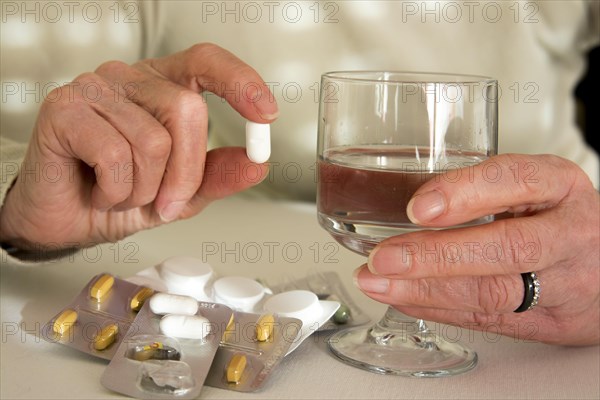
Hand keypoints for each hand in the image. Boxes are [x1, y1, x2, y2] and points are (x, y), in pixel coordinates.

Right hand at [0, 43, 277, 249]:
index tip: (265, 114)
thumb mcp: (180, 193)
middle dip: (186, 173)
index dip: (240, 82)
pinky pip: (114, 154)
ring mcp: (94, 89)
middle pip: (186, 110)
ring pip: (152, 140)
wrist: (65, 222)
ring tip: (121, 193)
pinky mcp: (63, 109)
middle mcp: (129, 79)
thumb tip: (257, 163)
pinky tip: (99, 190)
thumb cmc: (117, 196)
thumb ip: (216, 175)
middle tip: (167, 204)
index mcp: (161, 87)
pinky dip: (116, 189)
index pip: (206, 62)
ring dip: (145, 189)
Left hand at [354, 154, 599, 345]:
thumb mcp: (535, 187)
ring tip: (378, 283)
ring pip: (494, 292)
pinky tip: (403, 300)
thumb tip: (404, 199)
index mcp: (559, 186)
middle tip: (384, 258)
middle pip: (506, 248)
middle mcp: (568, 233)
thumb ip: (483, 189)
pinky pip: (489, 320)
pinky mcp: (551, 322)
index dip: (465, 193)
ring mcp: (564, 282)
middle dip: (436, 256)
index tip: (418, 207)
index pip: (516, 181)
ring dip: (426, 290)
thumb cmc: (560, 218)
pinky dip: (438, 310)